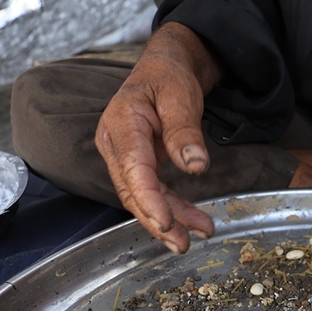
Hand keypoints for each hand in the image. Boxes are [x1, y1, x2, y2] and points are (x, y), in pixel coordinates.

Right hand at [95, 23, 219, 252]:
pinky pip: (152, 192)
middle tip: (182, 243)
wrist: (165, 66)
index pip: (133, 169)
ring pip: (142, 197)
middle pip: (132, 191)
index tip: (166, 221)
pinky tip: (193, 222)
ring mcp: (124, 156)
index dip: (148, 199)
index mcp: (121, 123)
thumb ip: (185, 130)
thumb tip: (195, 166)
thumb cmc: (169, 76)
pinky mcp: (138, 164)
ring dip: (168, 220)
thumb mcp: (181, 96)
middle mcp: (116, 144)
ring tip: (195, 237)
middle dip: (158, 220)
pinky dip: (173, 209)